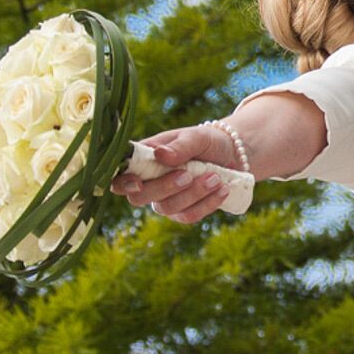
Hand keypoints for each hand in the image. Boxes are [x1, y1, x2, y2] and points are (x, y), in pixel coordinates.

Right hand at [109, 125, 235, 223]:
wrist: (233, 154)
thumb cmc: (207, 141)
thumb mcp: (196, 137)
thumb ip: (179, 146)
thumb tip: (160, 155)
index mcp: (145, 160)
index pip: (120, 177)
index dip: (123, 183)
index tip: (138, 182)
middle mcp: (150, 182)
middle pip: (139, 198)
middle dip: (164, 188)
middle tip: (188, 175)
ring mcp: (166, 200)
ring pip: (167, 208)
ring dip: (193, 194)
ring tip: (216, 177)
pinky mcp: (184, 211)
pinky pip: (189, 216)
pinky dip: (207, 203)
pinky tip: (222, 189)